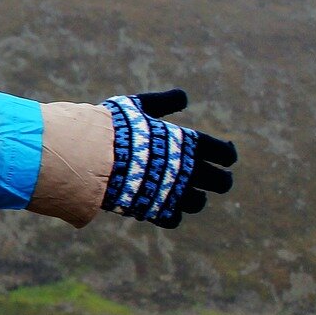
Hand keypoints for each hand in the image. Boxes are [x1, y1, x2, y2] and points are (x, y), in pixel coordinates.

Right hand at [100, 89, 236, 228]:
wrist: (89, 157)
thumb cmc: (113, 127)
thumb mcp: (137, 107)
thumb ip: (161, 102)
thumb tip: (183, 95)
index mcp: (189, 144)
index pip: (224, 153)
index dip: (226, 154)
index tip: (224, 155)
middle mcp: (187, 170)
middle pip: (222, 182)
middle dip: (221, 180)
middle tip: (215, 179)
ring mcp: (173, 193)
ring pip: (198, 203)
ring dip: (195, 199)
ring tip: (186, 194)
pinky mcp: (155, 210)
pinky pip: (173, 219)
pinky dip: (169, 214)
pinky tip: (160, 205)